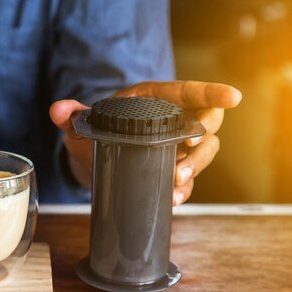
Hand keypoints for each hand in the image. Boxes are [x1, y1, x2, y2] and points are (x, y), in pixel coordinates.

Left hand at [50, 81, 241, 204]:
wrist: (89, 157)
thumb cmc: (91, 131)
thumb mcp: (80, 125)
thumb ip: (71, 117)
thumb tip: (59, 111)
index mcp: (152, 100)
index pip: (186, 92)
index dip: (211, 92)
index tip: (232, 97)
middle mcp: (170, 120)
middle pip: (206, 121)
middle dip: (203, 137)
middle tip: (185, 153)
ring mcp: (174, 145)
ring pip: (204, 150)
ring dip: (196, 166)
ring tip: (176, 183)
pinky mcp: (172, 168)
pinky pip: (188, 178)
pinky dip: (184, 189)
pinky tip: (173, 199)